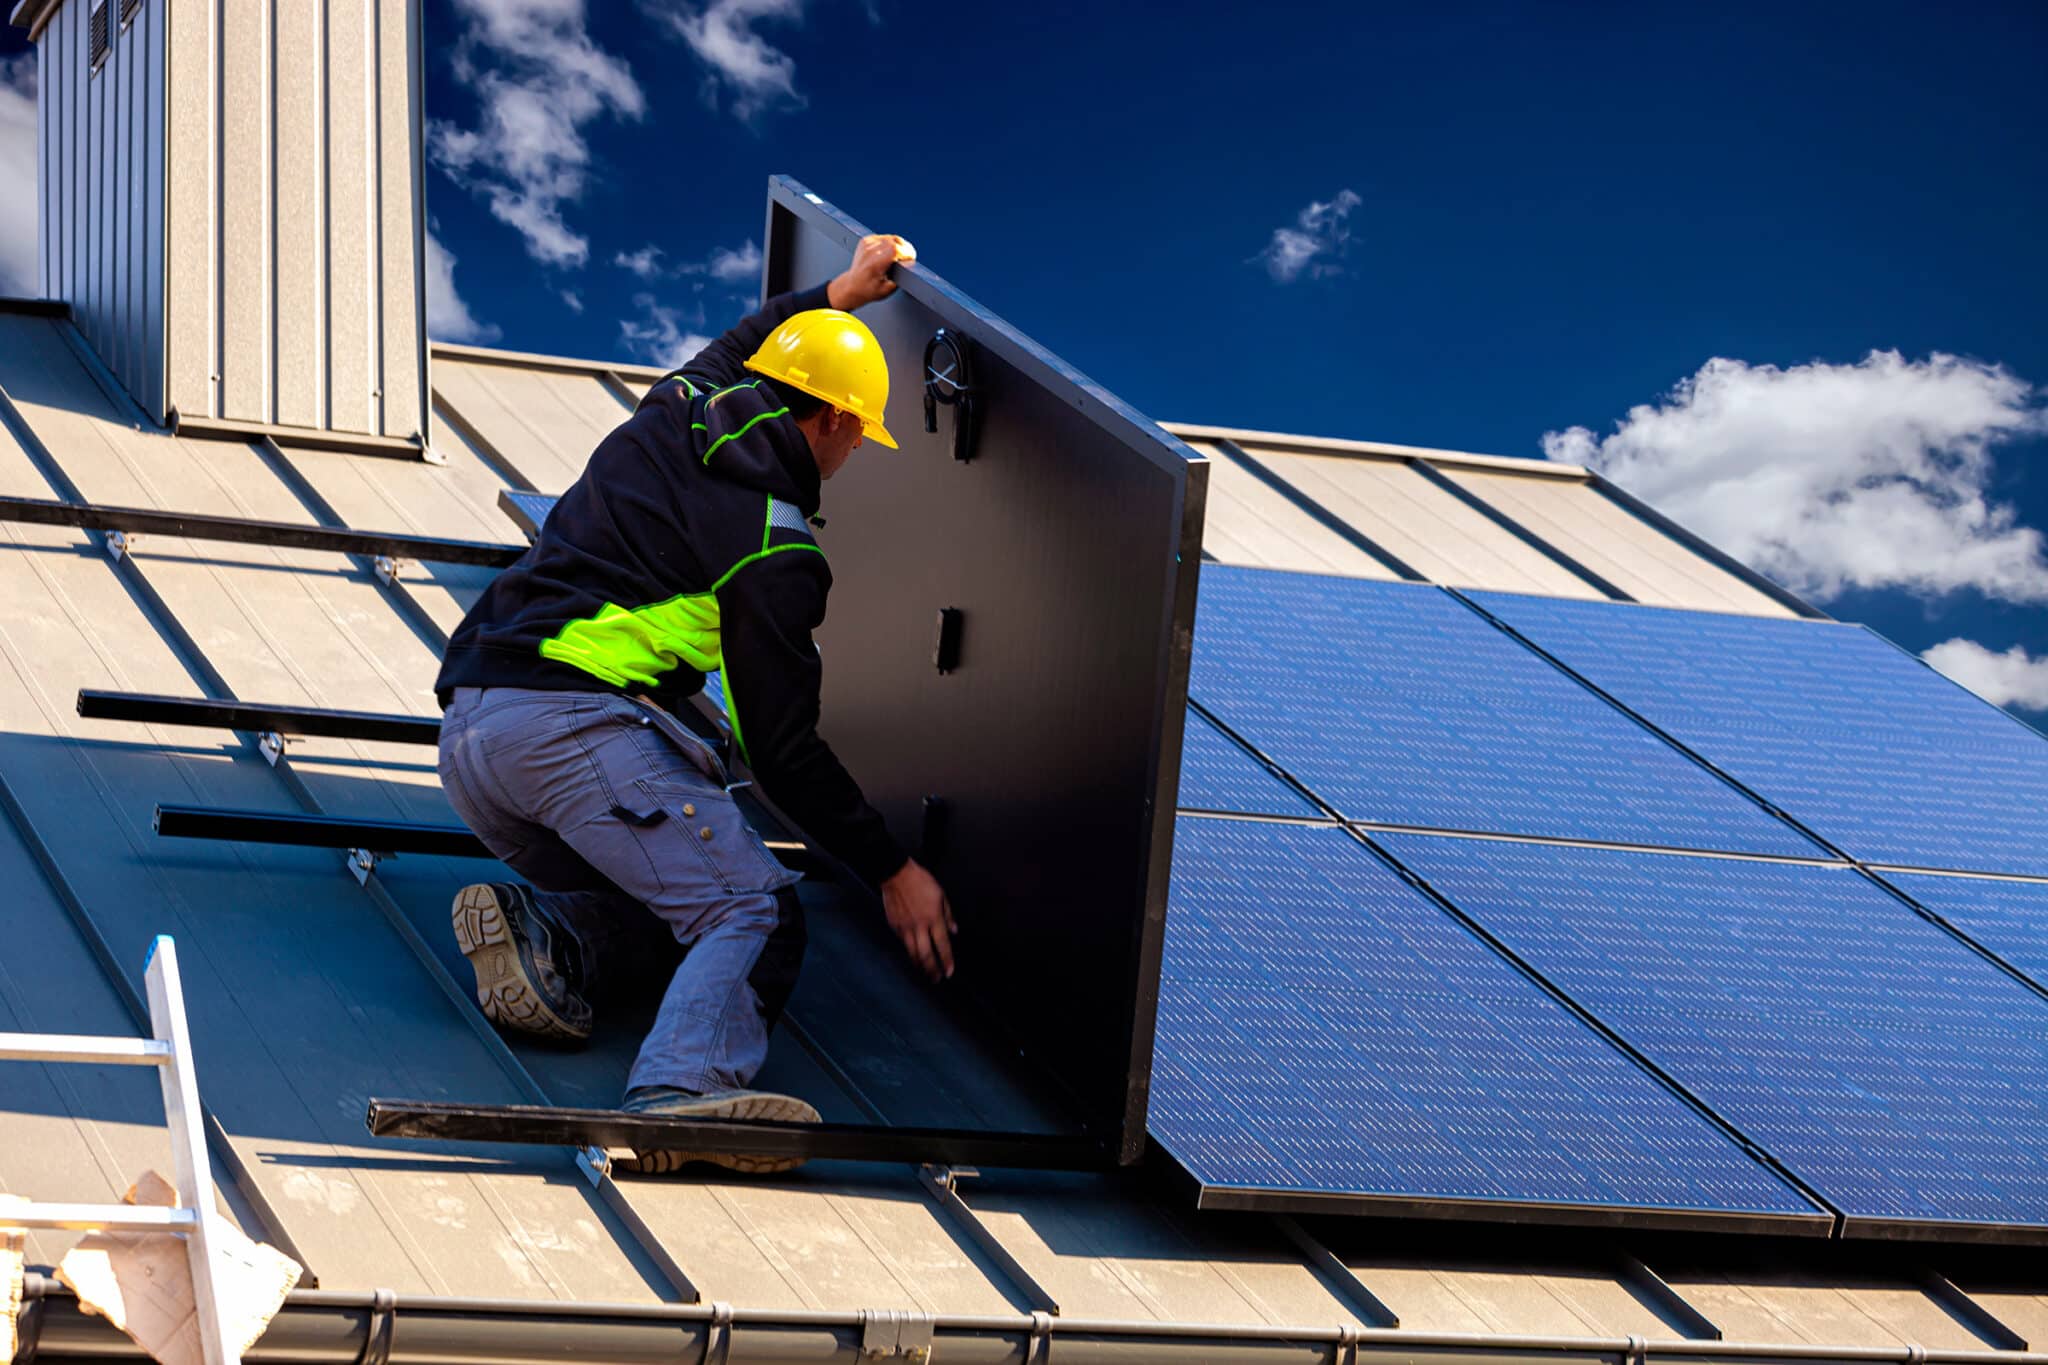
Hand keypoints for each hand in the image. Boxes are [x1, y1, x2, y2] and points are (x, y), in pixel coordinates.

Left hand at [827, 234, 913, 310]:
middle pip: (895, 240)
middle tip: (909, 256)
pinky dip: (890, 243)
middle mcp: (870, 251)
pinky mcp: (865, 241)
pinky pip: (883, 237)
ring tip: (901, 255)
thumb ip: (898, 280)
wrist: (851, 286)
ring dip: (898, 245)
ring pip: (890, 237)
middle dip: (905, 248)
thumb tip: (907, 270)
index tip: (911, 257)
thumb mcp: (886, 291)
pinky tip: (890, 252)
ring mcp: (866, 244)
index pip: (895, 249)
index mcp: (875, 264)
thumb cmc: (868, 290)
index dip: (907, 252)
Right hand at [880, 857, 956, 980]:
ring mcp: (905, 927)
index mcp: (933, 918)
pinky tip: (912, 956)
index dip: (947, 960)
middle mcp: (919, 926)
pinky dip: (909, 952)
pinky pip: (903, 943)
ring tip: (925, 973)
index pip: (942, 945)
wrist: (896, 873)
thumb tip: (954, 930)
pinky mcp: (894, 926)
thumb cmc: (920, 880)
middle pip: (926, 954)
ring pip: (912, 953)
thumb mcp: (941, 894)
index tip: (949, 972)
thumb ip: (948, 914)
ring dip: (919, 965)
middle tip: (936, 979)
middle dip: (932, 969)